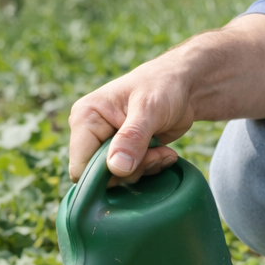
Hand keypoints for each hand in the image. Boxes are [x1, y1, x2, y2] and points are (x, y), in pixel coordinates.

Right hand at [68, 58, 196, 183]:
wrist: (183, 86)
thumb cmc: (163, 86)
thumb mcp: (148, 109)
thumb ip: (132, 138)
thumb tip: (116, 168)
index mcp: (85, 118)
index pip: (80, 166)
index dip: (105, 175)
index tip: (133, 163)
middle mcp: (91, 134)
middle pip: (100, 177)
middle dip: (131, 171)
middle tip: (154, 153)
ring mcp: (107, 145)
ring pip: (118, 179)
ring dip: (144, 169)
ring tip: (161, 150)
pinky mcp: (124, 154)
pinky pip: (132, 176)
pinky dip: (150, 169)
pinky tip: (163, 153)